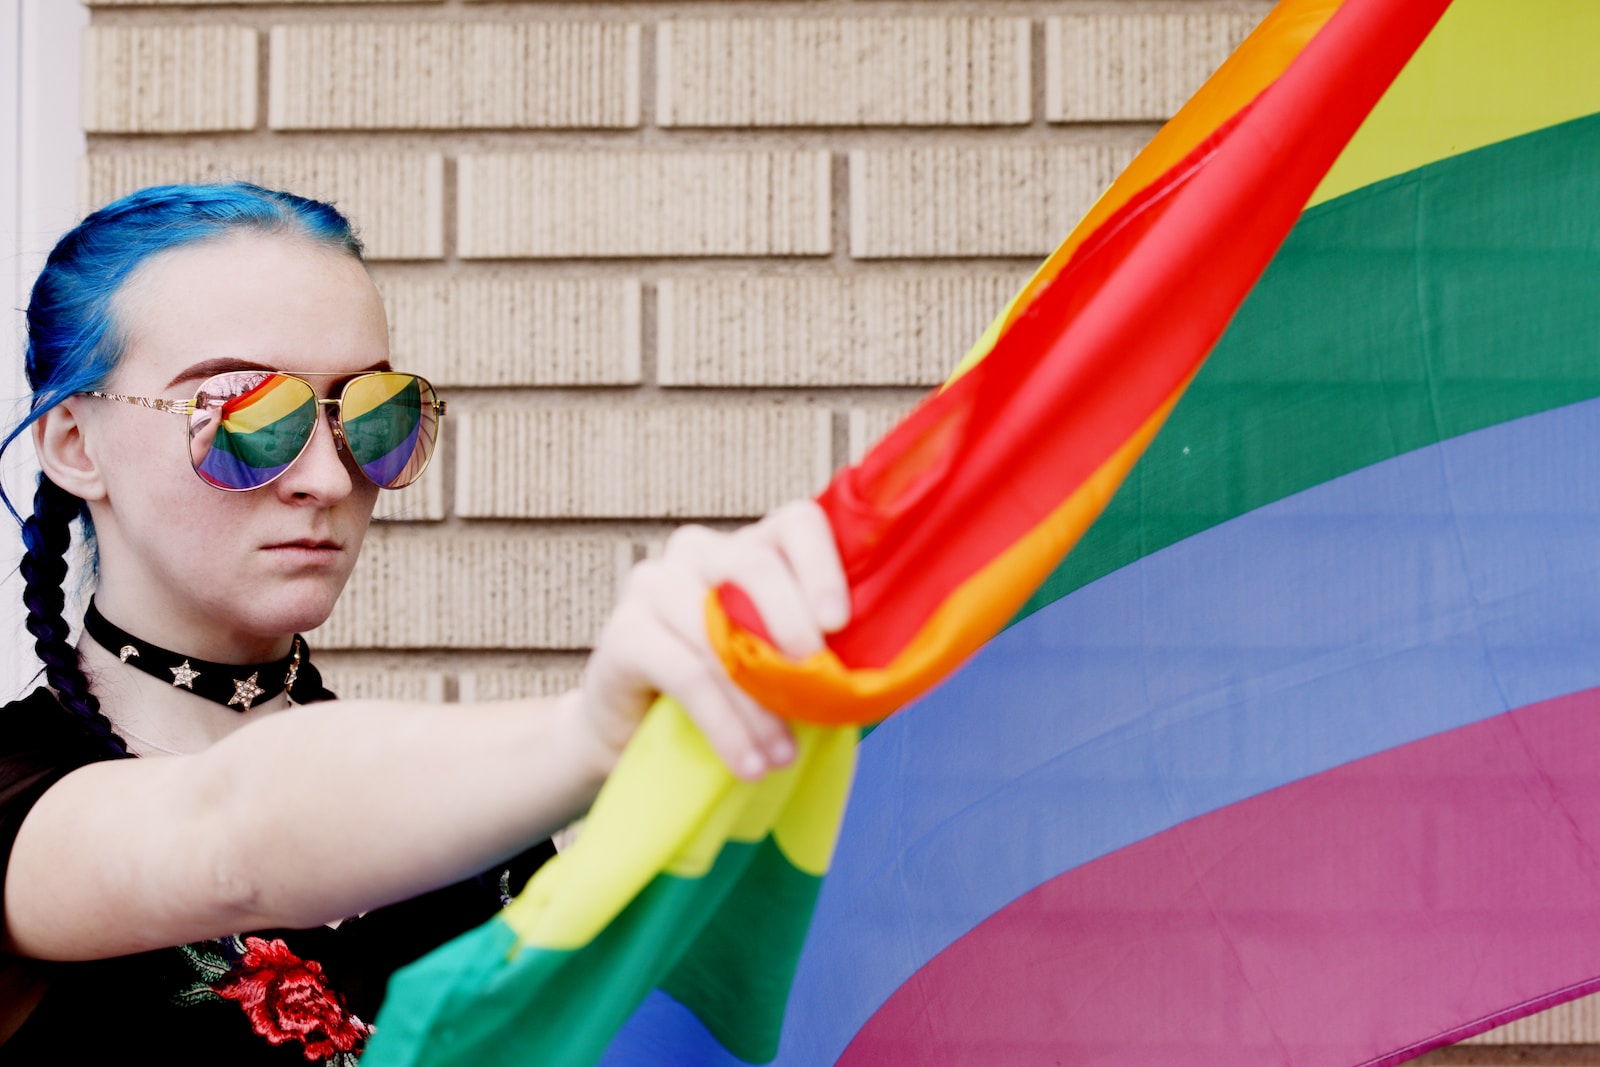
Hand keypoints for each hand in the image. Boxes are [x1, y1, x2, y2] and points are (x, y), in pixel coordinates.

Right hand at [579, 500, 849, 779]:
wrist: (634, 736)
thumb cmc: (727, 694)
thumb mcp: (776, 664)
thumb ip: (816, 653)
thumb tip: (881, 675)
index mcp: (749, 548)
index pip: (794, 523)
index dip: (821, 564)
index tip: (839, 622)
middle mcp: (698, 551)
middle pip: (753, 562)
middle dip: (790, 623)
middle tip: (816, 680)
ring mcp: (654, 585)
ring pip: (716, 629)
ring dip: (759, 701)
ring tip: (785, 755)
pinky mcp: (622, 633)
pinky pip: (684, 673)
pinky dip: (724, 724)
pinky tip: (749, 763)